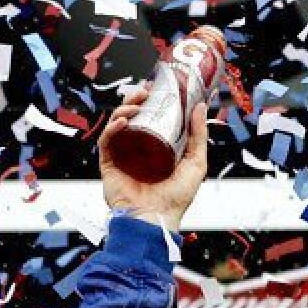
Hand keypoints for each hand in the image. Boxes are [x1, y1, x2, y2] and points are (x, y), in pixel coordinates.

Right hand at [98, 85, 207, 231]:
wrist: (156, 219)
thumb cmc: (176, 198)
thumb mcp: (196, 163)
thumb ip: (198, 136)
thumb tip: (201, 107)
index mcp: (157, 148)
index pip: (152, 119)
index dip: (152, 102)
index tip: (158, 88)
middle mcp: (138, 150)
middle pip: (132, 118)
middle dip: (136, 101)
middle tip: (144, 91)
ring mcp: (123, 157)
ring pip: (117, 125)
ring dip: (124, 109)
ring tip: (136, 103)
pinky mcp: (109, 165)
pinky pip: (107, 142)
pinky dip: (112, 129)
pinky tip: (122, 121)